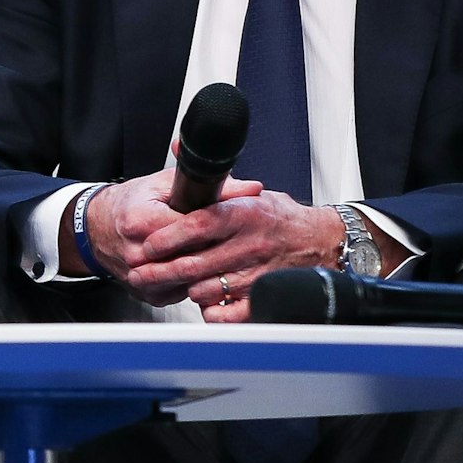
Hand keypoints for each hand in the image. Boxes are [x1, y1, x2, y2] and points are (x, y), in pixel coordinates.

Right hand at [70, 168, 262, 302]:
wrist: (98, 227)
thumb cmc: (132, 203)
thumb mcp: (166, 184)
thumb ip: (208, 186)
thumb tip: (250, 190)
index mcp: (140, 222)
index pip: (190, 232)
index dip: (214, 229)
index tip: (233, 226)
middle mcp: (137, 253)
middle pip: (191, 259)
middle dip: (214, 252)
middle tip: (234, 245)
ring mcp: (140, 277)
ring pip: (188, 280)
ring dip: (206, 271)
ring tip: (221, 258)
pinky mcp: (147, 293)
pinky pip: (181, 293)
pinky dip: (193, 282)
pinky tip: (202, 270)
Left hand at [123, 190, 341, 322]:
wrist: (320, 241)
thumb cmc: (280, 218)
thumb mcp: (249, 193)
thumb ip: (215, 181)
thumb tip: (180, 148)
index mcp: (242, 215)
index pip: (197, 225)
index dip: (168, 238)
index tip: (148, 245)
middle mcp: (249, 245)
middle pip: (194, 264)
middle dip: (160, 271)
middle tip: (142, 272)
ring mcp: (255, 275)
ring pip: (204, 290)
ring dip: (185, 288)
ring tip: (175, 281)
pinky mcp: (262, 297)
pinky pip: (226, 314)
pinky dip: (210, 311)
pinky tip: (205, 302)